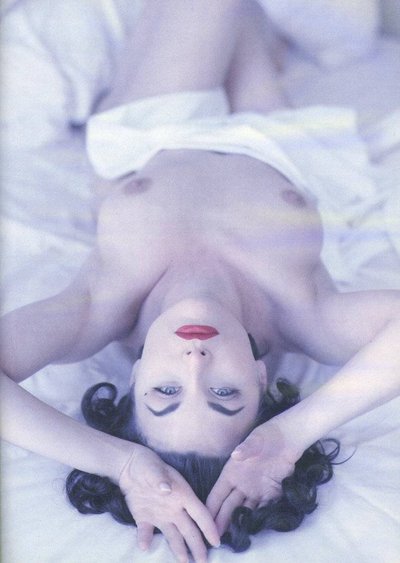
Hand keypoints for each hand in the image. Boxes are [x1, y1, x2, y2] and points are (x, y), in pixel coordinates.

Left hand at [119, 444, 219, 562]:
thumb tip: (167, 490)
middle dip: (197, 546)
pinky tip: (145, 547)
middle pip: (190, 530)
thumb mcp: (154, 469)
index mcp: (182, 495)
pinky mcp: (144, 518)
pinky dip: (145, 540)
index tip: (216, 541)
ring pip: (173, 536)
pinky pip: (146, 533)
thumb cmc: (147, 464)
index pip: (200, 513)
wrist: (129, 465)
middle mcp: (174, 508)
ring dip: (178, 550)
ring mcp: (160, 514)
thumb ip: (160, 480)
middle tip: (203, 562)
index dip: (209, 527)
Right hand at [206, 422, 298, 534]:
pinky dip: (258, 518)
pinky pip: (263, 509)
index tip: (204, 520)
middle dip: (221, 521)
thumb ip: (245, 449)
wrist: (287, 439)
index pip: (217, 493)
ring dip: (239, 523)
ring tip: (233, 538)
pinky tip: (254, 529)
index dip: (211, 507)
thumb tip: (236, 455)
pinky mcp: (271, 493)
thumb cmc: (266, 436)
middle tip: (216, 537)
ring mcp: (255, 490)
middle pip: (229, 506)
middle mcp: (241, 484)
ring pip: (244, 510)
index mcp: (231, 473)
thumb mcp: (254, 441)